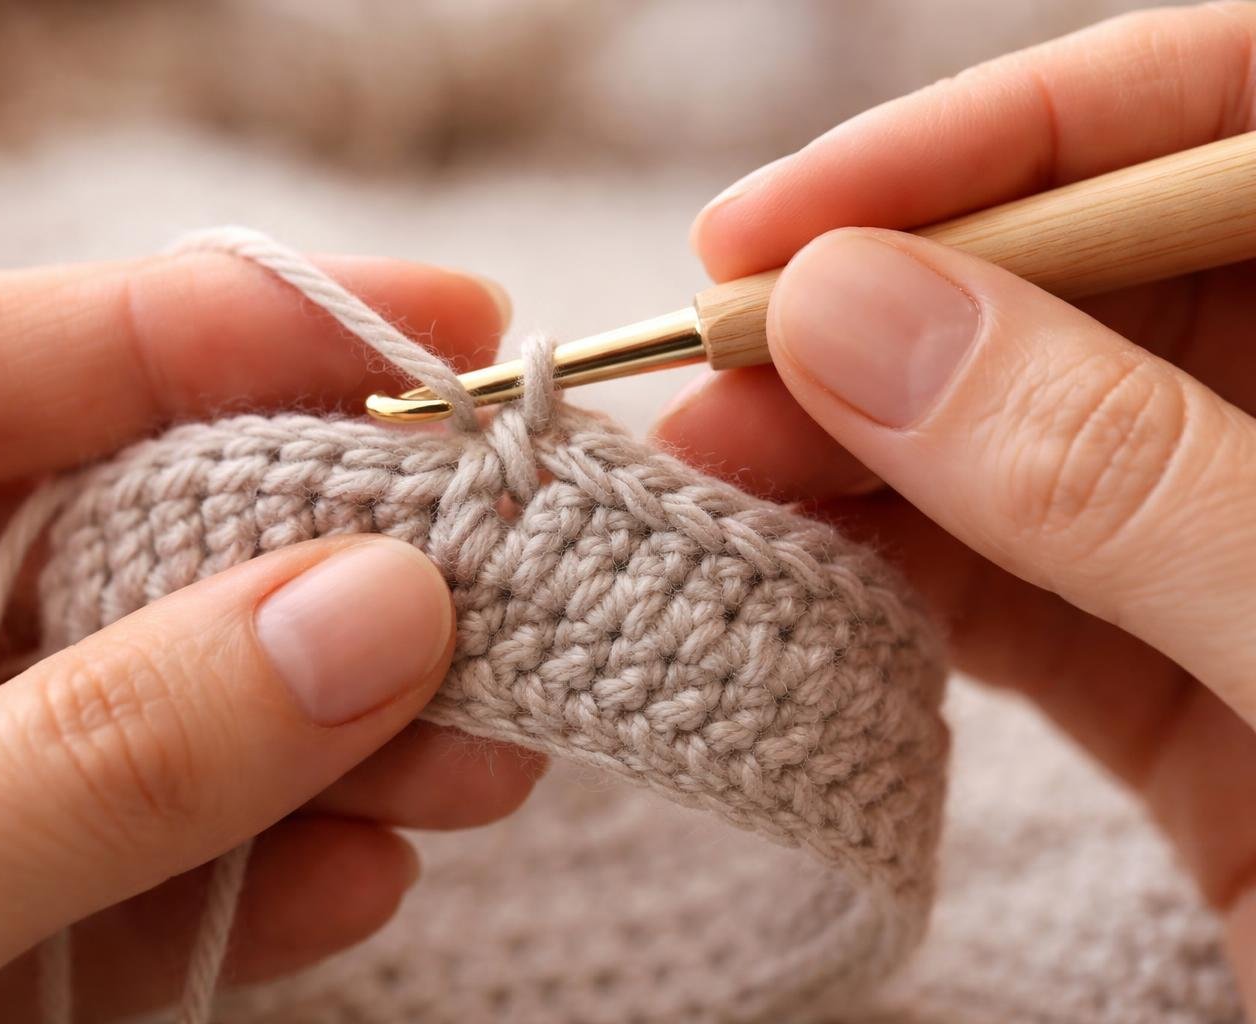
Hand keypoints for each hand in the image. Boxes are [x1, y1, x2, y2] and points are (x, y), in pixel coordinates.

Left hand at [0, 249, 539, 1022]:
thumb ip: (80, 761)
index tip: (415, 326)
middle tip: (493, 552)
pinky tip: (368, 871)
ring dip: (324, 726)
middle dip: (299, 550)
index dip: (185, 328)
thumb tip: (369, 609)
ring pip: (141, 708)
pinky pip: (131, 873)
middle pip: (83, 534)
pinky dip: (257, 876)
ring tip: (484, 737)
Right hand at [661, 0, 1255, 1004]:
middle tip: (717, 365)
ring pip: (1023, 442)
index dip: (1004, 136)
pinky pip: (1016, 592)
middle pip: (1090, 283)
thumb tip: (857, 318)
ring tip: (713, 469)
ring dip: (856, 451)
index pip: (1228, 114)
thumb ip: (1119, 473)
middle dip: (888, 312)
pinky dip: (895, 578)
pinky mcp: (1191, 689)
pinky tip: (795, 570)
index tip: (799, 217)